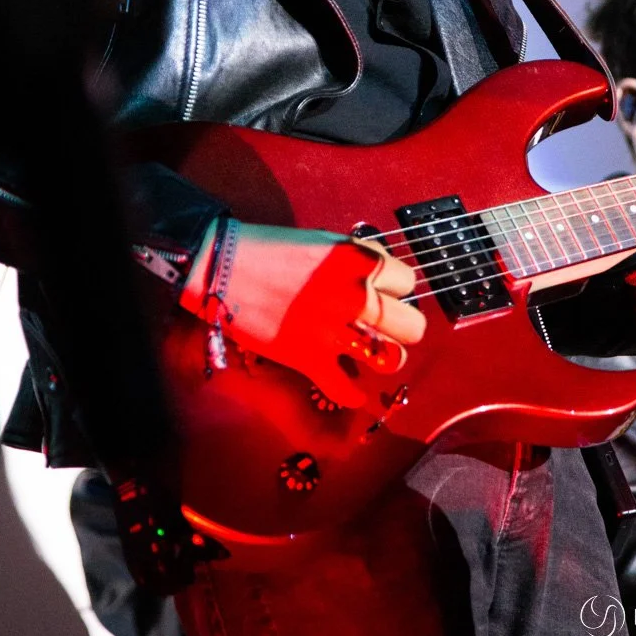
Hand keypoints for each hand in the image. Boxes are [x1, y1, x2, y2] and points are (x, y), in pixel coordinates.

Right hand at [180, 222, 424, 406]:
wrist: (221, 266)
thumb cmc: (269, 248)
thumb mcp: (323, 242)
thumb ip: (355, 262)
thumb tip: (379, 282)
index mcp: (359, 260)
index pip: (408, 281)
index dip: (397, 289)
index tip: (384, 294)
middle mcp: (354, 295)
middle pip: (413, 326)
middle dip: (401, 328)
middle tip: (383, 328)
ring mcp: (333, 330)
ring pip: (392, 360)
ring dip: (383, 360)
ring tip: (370, 355)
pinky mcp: (309, 359)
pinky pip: (348, 390)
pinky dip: (350, 393)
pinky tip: (348, 386)